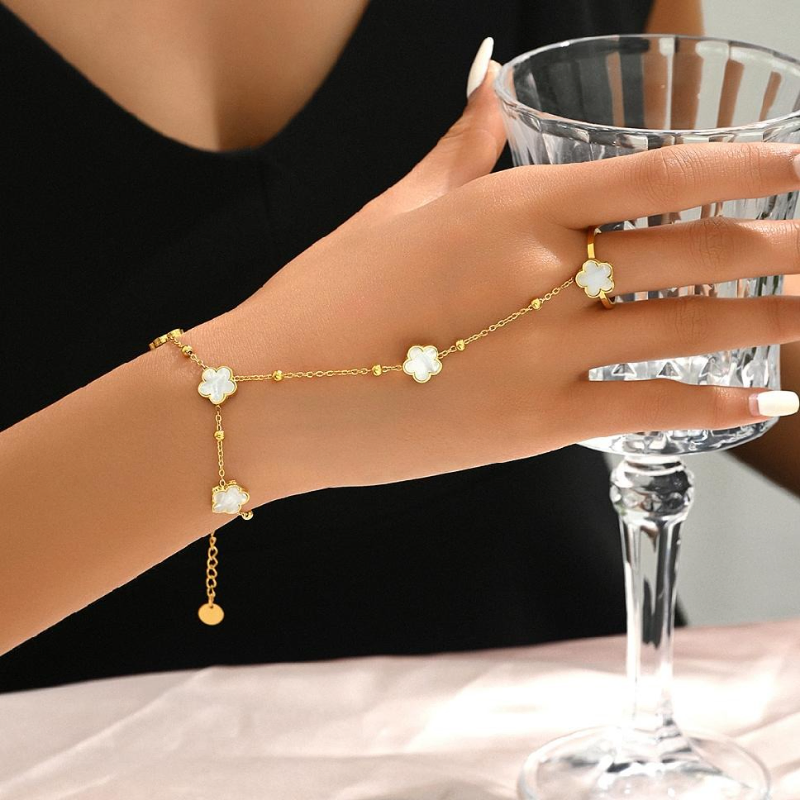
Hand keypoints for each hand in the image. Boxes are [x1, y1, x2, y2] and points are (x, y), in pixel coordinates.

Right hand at [193, 62, 799, 501]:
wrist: (272, 393)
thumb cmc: (322, 296)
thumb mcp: (393, 211)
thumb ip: (460, 150)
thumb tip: (489, 87)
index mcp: (509, 208)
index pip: (662, 176)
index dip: (749, 166)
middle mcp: (543, 274)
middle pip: (695, 255)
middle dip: (782, 249)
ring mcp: (544, 354)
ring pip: (688, 330)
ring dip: (769, 322)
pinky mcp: (532, 425)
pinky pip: (645, 407)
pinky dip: (713, 405)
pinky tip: (760, 401)